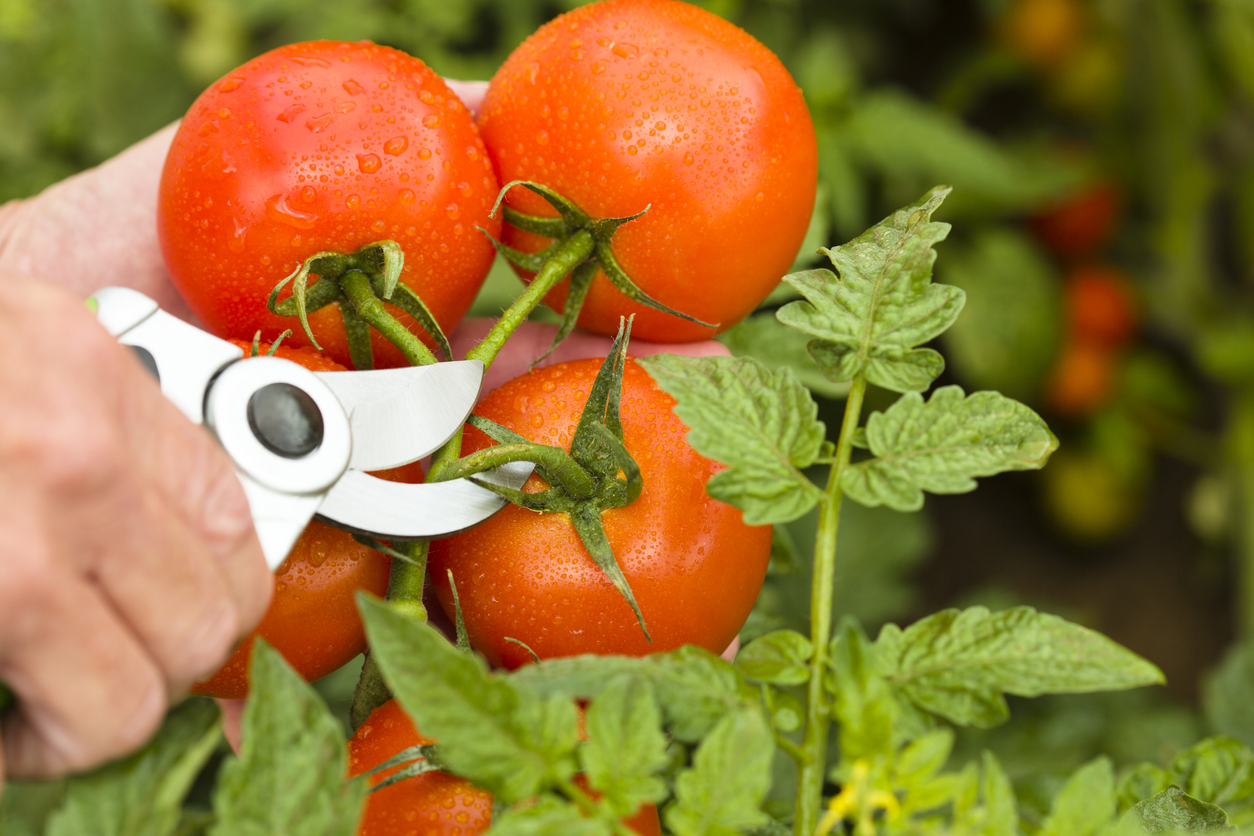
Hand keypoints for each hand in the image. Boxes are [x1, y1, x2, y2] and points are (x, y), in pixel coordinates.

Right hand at [0, 280, 271, 780]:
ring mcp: (3, 556)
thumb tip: (181, 540)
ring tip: (24, 698)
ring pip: (122, 708)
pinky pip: (19, 737)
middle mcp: (62, 461)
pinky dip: (10, 745)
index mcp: (88, 377)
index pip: (233, 528)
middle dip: (157, 662)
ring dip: (78, 722)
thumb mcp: (11, 345)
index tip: (175, 611)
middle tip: (94, 656)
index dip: (218, 590)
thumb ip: (99, 429)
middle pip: (202, 629)